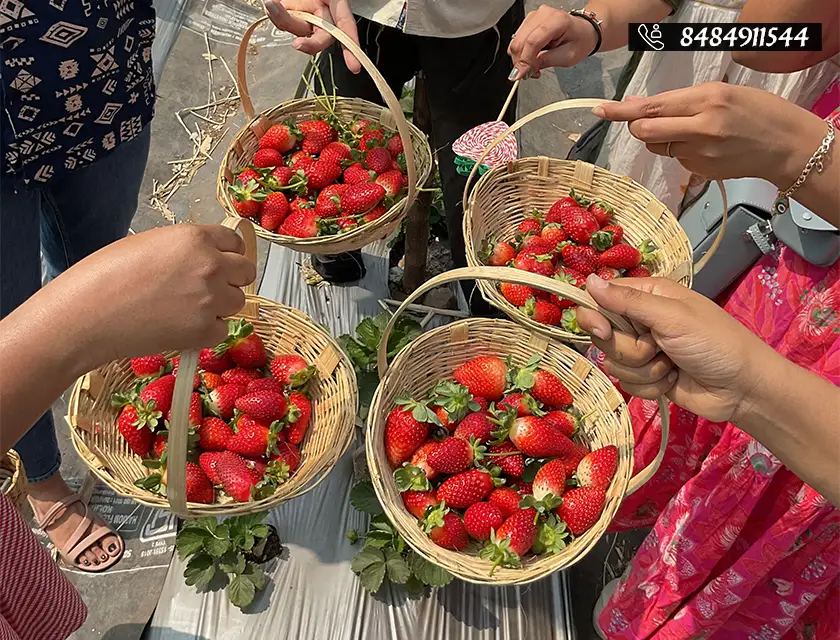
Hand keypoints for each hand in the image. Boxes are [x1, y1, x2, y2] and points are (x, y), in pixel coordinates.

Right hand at [46, 225, 255, 367]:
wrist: (86, 315)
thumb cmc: (105, 275)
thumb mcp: (151, 244)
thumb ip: (186, 248)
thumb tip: (204, 257)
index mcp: (196, 238)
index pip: (235, 242)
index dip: (227, 253)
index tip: (220, 262)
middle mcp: (211, 266)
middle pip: (246, 272)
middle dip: (231, 279)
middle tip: (208, 289)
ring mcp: (211, 300)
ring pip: (237, 302)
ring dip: (220, 306)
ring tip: (186, 309)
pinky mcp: (205, 331)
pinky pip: (222, 330)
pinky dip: (206, 332)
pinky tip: (180, 328)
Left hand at [263, 0, 360, 73]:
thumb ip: (332, 15)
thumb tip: (309, 6)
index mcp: (336, 4)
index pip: (346, 26)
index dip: (351, 46)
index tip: (354, 67)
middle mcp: (322, 14)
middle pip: (323, 37)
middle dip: (311, 44)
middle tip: (298, 45)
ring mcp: (306, 16)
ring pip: (300, 30)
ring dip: (285, 19)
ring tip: (272, 3)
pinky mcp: (290, 16)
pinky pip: (284, 23)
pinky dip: (275, 14)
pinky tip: (270, 3)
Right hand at [508, 5, 598, 79]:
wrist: (583, 31)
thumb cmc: (580, 41)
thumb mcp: (568, 57)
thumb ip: (546, 61)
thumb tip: (527, 69)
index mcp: (557, 21)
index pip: (533, 41)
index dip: (525, 60)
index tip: (520, 75)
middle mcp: (543, 15)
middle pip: (520, 41)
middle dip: (521, 62)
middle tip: (531, 73)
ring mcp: (534, 17)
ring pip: (515, 41)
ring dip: (521, 58)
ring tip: (535, 65)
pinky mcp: (529, 21)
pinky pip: (517, 40)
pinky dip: (521, 53)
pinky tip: (532, 57)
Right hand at [575, 275, 768, 422]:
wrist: (743, 388)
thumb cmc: (714, 342)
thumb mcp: (671, 317)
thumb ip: (628, 301)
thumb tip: (588, 281)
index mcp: (647, 295)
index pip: (601, 299)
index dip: (595, 316)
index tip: (603, 330)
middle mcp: (641, 320)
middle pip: (604, 336)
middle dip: (628, 349)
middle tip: (656, 348)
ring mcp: (644, 350)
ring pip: (614, 362)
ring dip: (643, 369)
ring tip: (671, 365)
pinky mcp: (648, 376)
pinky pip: (627, 383)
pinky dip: (650, 385)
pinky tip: (672, 380)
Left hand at [592, 83, 828, 187]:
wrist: (786, 146)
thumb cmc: (756, 111)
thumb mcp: (722, 92)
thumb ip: (678, 101)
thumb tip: (636, 104)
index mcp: (707, 100)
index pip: (653, 107)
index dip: (622, 110)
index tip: (601, 110)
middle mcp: (701, 128)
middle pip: (645, 131)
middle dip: (636, 126)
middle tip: (644, 120)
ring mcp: (699, 154)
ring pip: (656, 145)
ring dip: (659, 137)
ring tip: (690, 130)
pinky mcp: (700, 171)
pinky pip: (674, 157)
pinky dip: (678, 149)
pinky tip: (703, 145)